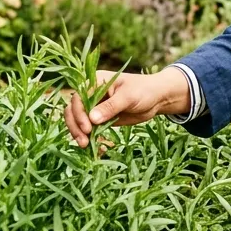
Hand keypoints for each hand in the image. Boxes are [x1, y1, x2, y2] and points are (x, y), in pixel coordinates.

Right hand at [64, 68, 190, 146]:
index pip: (78, 98)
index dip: (79, 113)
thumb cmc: (144, 90)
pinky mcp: (100, 119)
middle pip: (73, 110)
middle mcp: (91, 94)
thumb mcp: (128, 97)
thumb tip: (92, 119)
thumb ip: (111, 107)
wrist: (157, 98)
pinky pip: (89, 130)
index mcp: (95, 82)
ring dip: (79, 134)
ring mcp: (94, 107)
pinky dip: (91, 139)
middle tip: (83, 142)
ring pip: (78, 121)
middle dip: (75, 126)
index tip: (88, 127)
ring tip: (86, 146)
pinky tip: (98, 148)